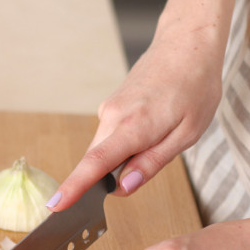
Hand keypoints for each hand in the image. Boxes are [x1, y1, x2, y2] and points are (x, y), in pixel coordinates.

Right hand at [49, 24, 223, 209]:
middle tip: (155, 159)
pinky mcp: (111, 105)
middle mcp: (113, 116)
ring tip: (164, 132)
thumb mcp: (187, 133)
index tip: (55, 205)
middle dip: (114, 177)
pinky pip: (111, 136)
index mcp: (134, 125)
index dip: (74, 188)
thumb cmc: (195, 86)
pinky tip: (154, 124)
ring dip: (126, 157)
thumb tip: (123, 188)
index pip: (95, 164)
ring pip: (105, 149)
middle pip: (98, 162)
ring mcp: (109, 108)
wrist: (187, 44)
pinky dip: (126, 142)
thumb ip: (152, 162)